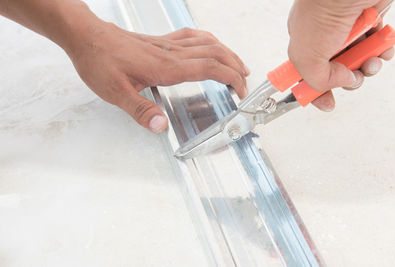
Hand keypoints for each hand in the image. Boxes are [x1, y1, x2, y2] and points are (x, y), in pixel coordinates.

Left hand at [0, 0, 248, 133]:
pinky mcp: (161, 40)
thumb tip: (161, 126)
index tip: (241, 90)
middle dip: (235, 68)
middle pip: (215, 54)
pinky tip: (211, 46)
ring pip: (207, 43)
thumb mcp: (116, 93)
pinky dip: (209, 41)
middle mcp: (172, 53)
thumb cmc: (100, 62)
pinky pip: (192, 36)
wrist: (87, 37)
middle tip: (244, 84)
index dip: (230, 77)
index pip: (209, 68)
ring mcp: (168, 44)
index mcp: (167, 67)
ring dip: (227, 53)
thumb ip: (141, 110)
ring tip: (238, 65)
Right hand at [288, 0, 394, 110]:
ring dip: (368, 66)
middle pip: (337, 71)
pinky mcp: (370, 20)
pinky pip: (377, 44)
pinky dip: (382, 50)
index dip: (317, 91)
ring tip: (372, 61)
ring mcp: (348, 29)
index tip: (326, 102)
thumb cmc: (323, 8)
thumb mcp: (307, 55)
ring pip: (360, 59)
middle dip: (348, 80)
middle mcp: (325, 38)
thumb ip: (317, 79)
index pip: (307, 75)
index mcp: (304, 44)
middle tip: (354, 77)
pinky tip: (383, 47)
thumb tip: (342, 82)